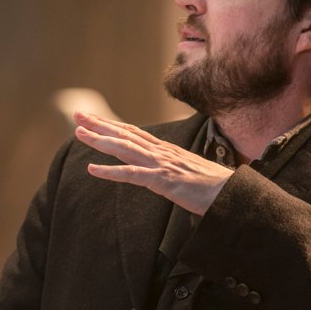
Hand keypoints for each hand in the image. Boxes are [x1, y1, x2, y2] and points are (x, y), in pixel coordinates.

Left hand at [73, 111, 230, 214]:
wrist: (232, 194)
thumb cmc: (214, 187)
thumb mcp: (189, 171)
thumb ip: (174, 168)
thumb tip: (164, 170)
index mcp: (167, 150)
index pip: (134, 133)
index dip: (112, 124)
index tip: (93, 118)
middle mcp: (162, 152)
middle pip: (125, 135)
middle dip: (100, 124)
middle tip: (77, 116)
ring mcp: (162, 165)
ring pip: (125, 149)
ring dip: (100, 141)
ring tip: (79, 134)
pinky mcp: (164, 181)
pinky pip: (132, 175)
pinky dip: (110, 172)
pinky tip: (92, 170)